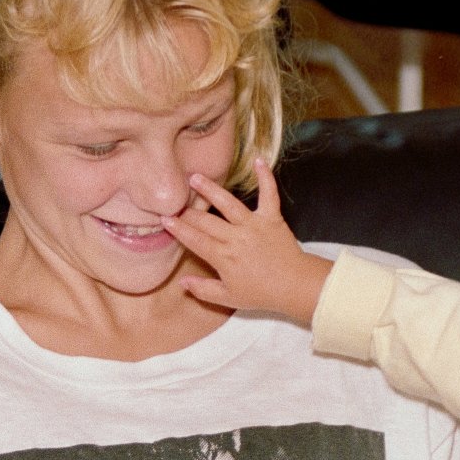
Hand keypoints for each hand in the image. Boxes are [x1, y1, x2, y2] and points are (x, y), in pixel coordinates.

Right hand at [164, 159, 333, 320]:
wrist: (295, 286)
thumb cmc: (262, 294)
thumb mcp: (229, 298)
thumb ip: (203, 290)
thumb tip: (182, 283)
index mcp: (223, 257)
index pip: (194, 239)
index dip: (178, 229)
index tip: (164, 219)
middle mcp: (235, 237)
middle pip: (206, 221)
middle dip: (188, 211)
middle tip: (176, 202)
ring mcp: (253, 225)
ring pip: (228, 203)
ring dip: (210, 189)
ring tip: (195, 178)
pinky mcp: (271, 218)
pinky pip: (269, 194)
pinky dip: (265, 178)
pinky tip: (258, 161)